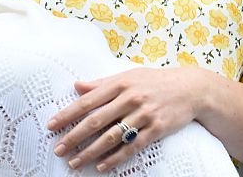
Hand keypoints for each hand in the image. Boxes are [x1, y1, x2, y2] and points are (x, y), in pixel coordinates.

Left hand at [47, 66, 209, 171]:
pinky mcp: (156, 128)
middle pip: (96, 120)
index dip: (68, 113)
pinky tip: (102, 166)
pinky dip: (116, 158)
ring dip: (91, 152)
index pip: (88, 100)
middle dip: (74, 136)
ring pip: (112, 136)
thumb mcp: (130, 76)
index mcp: (121, 83)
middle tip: (58, 149)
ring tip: (75, 162)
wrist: (191, 88)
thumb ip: (102, 83)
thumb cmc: (156, 81)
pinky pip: (132, 146)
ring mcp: (144, 114)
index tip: (51, 125)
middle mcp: (131, 98)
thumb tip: (77, 86)